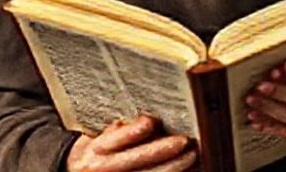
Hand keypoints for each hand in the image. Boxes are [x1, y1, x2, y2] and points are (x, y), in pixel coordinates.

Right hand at [65, 113, 197, 171]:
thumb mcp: (96, 136)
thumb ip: (118, 128)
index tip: (151, 120)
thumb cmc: (92, 153)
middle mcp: (102, 168)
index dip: (133, 131)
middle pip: (136, 160)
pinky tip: (188, 170)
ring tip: (193, 156)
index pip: (116, 140)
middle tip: (184, 141)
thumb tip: (146, 119)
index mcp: (95, 149)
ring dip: (173, 168)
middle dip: (162, 150)